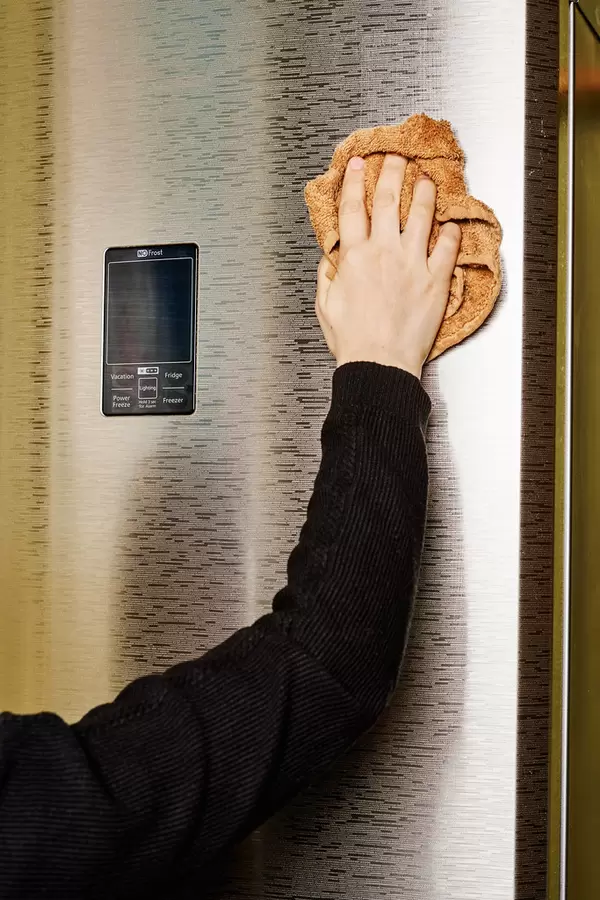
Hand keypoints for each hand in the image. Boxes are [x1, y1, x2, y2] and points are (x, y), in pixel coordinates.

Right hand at [315, 154, 461, 378]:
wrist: (380, 363)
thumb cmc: (353, 341)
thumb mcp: (326, 305)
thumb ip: (327, 276)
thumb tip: (330, 258)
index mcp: (355, 257)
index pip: (352, 208)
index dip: (354, 182)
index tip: (357, 165)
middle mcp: (384, 252)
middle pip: (388, 201)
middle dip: (391, 173)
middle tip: (395, 159)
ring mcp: (413, 264)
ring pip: (421, 216)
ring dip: (424, 193)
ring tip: (427, 181)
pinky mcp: (435, 280)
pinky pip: (448, 247)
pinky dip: (451, 232)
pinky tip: (452, 224)